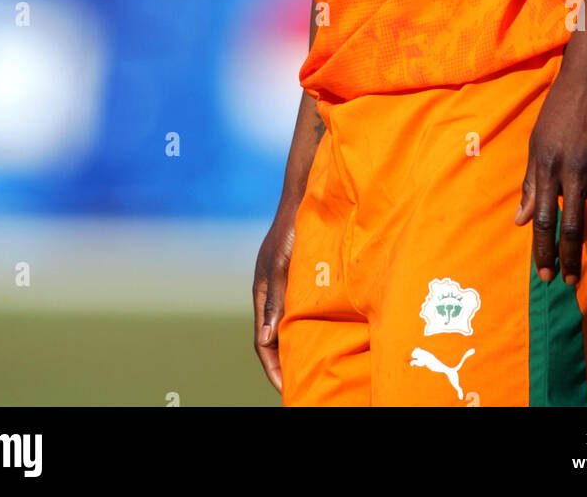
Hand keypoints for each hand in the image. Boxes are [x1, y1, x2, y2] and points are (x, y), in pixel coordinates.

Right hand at [252, 209, 295, 391]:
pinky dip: (307, 325)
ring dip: (297, 345)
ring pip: (288, 323)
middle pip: (274, 337)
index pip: (263, 341)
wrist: (305, 197)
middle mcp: (272, 291)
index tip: (286, 389)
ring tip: (313, 366)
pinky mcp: (300, 276)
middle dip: (284, 362)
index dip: (273, 367)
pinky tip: (324, 333)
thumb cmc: (291, 229)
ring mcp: (285, 284)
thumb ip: (274, 301)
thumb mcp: (281, 267)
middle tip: (301, 384)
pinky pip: (301, 308)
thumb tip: (266, 340)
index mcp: (262, 292)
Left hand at [514, 55, 586, 285]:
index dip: (542, 249)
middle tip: (569, 281)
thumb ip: (531, 183)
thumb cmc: (560, 110)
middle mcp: (573, 169)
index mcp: (547, 165)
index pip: (542, 217)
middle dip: (568, 258)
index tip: (542, 274)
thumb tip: (521, 220)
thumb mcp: (538, 142)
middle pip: (571, 225)